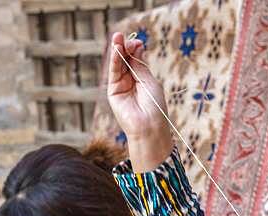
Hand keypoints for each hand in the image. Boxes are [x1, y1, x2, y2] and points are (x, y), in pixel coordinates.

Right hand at [107, 32, 174, 170]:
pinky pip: (113, 73)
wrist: (149, 126)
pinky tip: (116, 50)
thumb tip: (136, 45)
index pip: (136, 60)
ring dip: (117, 50)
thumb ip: (140, 65)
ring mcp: (121, 86)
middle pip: (126, 60)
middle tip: (125, 37)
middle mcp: (131, 81)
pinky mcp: (113, 91)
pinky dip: (114, 61)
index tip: (138, 42)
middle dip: (126, 47)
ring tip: (117, 37)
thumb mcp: (149, 81)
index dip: (135, 50)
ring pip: (118, 65)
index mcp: (142, 79)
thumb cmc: (155, 106)